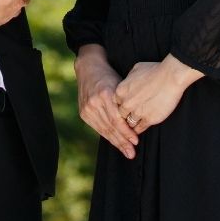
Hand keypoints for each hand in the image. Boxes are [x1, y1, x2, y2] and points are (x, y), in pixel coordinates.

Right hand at [75, 44, 137, 159]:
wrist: (89, 67)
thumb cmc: (109, 75)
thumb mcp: (120, 84)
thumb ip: (124, 102)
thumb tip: (136, 122)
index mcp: (105, 94)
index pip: (116, 119)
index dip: (126, 132)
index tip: (136, 141)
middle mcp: (94, 102)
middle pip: (110, 127)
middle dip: (122, 141)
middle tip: (132, 153)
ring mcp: (87, 108)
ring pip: (104, 129)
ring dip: (116, 142)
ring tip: (126, 152)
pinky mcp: (83, 112)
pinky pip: (97, 127)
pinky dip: (107, 135)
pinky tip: (116, 142)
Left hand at [113, 55, 202, 135]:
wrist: (170, 77)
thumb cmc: (154, 70)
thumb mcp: (135, 70)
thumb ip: (128, 80)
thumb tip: (128, 85)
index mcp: (121, 90)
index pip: (115, 103)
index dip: (121, 105)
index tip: (126, 106)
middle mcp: (126, 103)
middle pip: (121, 115)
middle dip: (125, 116)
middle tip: (130, 117)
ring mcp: (137, 112)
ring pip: (129, 123)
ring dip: (132, 124)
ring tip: (134, 125)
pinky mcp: (149, 119)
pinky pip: (140, 128)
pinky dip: (139, 130)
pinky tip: (140, 129)